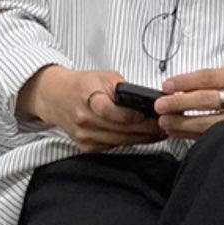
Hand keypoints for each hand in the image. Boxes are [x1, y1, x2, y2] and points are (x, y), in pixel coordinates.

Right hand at [18, 66, 163, 152]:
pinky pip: (114, 147)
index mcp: (88, 97)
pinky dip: (130, 142)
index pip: (112, 111)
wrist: (56, 97)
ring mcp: (85, 136)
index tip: (153, 116)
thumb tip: (150, 100)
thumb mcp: (103, 77)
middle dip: (148, 129)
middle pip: (121, 130)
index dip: (134, 116)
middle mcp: (84, 119)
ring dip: (144, 138)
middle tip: (167, 126)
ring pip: (121, 142)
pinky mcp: (87, 147)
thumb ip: (124, 89)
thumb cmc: (82, 85)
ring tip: (161, 132)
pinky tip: (144, 137)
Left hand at [155, 66, 223, 140]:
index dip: (183, 82)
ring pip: (208, 123)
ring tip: (166, 123)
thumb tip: (176, 89)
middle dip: (179, 104)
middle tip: (160, 106)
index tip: (165, 87)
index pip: (207, 77)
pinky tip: (180, 133)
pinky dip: (194, 135)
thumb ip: (212, 81)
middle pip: (206, 100)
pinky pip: (214, 137)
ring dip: (182, 124)